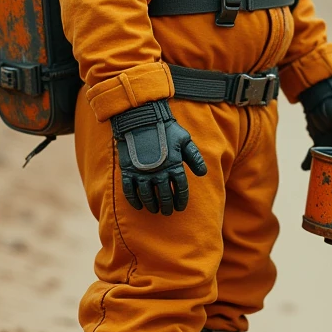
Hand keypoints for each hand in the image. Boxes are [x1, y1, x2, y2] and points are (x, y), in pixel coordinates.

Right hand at [111, 100, 206, 214]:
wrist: (141, 118)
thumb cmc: (165, 128)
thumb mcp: (184, 139)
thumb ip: (194, 157)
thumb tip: (203, 173)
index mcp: (174, 165)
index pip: (180, 189)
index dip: (181, 200)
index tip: (180, 207)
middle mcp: (159, 172)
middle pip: (164, 195)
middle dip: (167, 206)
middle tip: (168, 212)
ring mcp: (142, 172)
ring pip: (148, 196)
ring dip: (152, 205)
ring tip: (155, 210)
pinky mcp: (128, 171)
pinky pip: (130, 191)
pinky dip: (134, 200)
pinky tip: (139, 206)